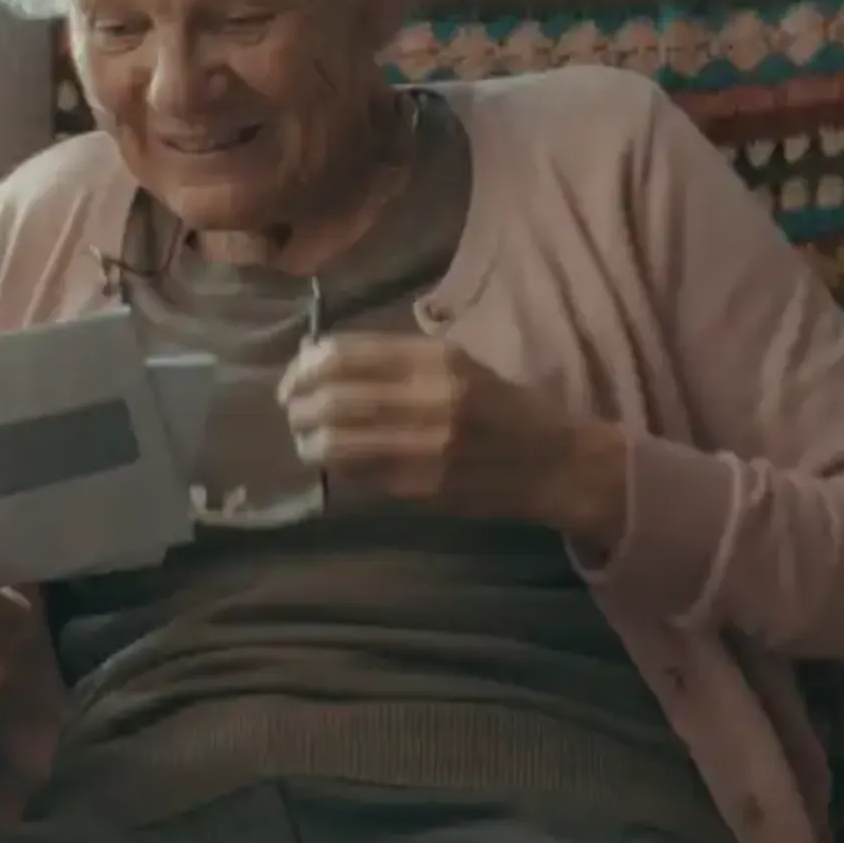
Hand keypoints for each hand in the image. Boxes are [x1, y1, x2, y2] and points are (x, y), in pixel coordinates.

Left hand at [278, 334, 628, 545]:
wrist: (552, 461)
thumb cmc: (499, 406)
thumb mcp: (457, 363)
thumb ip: (394, 360)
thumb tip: (319, 359)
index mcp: (437, 358)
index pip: (344, 354)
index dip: (305, 366)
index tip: (294, 378)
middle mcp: (431, 398)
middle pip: (333, 398)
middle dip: (299, 405)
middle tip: (291, 410)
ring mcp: (426, 448)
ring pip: (338, 442)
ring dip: (309, 441)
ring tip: (307, 439)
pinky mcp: (424, 488)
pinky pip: (360, 474)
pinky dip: (338, 466)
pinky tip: (338, 461)